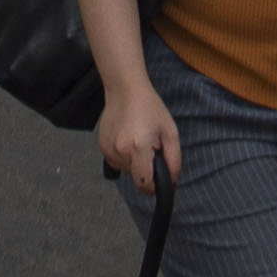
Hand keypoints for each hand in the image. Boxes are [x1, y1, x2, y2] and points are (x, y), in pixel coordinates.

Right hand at [97, 77, 181, 194]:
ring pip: (126, 170)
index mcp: (138, 147)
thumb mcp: (170, 132)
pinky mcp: (101, 146)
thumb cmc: (149, 107)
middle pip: (136, 177)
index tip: (159, 180)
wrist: (125, 89)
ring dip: (134, 161)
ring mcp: (108, 149)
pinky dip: (124, 156)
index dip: (154, 186)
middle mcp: (120, 150)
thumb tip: (171, 184)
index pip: (144, 184)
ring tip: (138, 139)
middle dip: (146, 168)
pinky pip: (116, 161)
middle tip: (150, 146)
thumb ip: (174, 161)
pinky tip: (128, 139)